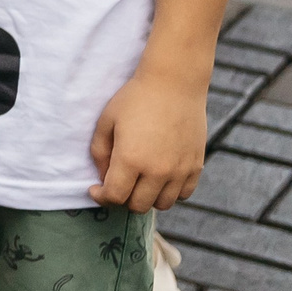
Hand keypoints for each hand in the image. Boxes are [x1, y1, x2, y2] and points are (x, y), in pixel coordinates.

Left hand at [89, 71, 208, 210]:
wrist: (174, 85)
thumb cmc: (135, 99)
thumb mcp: (106, 122)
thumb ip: (100, 153)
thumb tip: (103, 177)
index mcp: (131, 159)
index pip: (115, 196)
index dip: (101, 197)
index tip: (95, 190)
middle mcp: (157, 171)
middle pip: (138, 206)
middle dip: (122, 199)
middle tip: (117, 184)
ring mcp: (180, 171)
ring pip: (162, 204)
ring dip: (147, 198)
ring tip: (139, 181)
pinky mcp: (196, 167)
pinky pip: (183, 194)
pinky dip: (169, 192)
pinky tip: (159, 178)